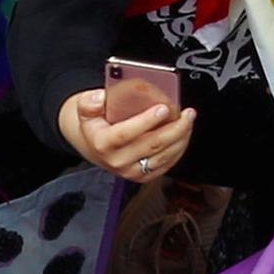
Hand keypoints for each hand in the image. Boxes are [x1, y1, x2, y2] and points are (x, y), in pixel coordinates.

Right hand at [58, 86, 194, 182]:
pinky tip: (184, 134)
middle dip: (174, 128)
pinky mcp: (143, 176)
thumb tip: (99, 97)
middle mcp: (117, 161)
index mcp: (102, 143)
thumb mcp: (85, 108)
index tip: (163, 108)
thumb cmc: (96, 124)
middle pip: (151, 145)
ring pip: (163, 155)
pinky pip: (167, 164)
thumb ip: (89, 101)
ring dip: (181, 137)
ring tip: (188, 120)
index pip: (125, 134)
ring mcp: (131, 170)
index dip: (146, 121)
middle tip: (187, 113)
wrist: (93, 145)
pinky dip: (179, 148)